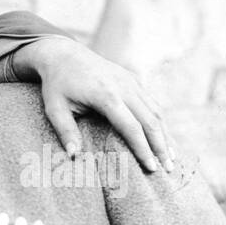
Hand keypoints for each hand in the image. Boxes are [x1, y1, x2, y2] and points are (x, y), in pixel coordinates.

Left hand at [11, 37, 172, 174]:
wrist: (65, 55)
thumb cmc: (57, 85)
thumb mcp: (55, 108)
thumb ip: (66, 131)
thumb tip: (74, 157)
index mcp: (107, 95)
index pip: (132, 127)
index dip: (143, 149)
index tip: (151, 168)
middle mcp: (125, 87)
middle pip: (151, 120)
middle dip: (161, 146)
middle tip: (168, 169)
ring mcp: (132, 82)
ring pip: (156, 111)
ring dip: (165, 135)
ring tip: (170, 158)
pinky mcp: (134, 81)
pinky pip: (152, 103)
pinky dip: (160, 122)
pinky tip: (163, 138)